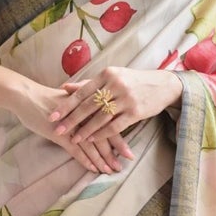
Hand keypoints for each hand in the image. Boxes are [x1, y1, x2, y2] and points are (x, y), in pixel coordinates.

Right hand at [11, 76, 133, 176]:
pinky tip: (93, 168)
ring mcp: (72, 125)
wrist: (26, 95)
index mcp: (88, 104)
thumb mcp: (70, 100)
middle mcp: (84, 114)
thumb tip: (96, 118)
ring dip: (102, 159)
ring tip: (110, 170)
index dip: (120, 139)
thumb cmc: (47, 99)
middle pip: (104, 134)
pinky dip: (86, 160)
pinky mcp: (60, 133)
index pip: (109, 123)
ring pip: (92, 144)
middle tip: (124, 165)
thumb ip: (84, 108)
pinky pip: (76, 149)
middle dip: (115, 152)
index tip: (129, 152)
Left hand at [50, 64, 183, 156]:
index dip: (67, 105)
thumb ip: (88, 84)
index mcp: (107, 74)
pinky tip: (92, 140)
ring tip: (73, 139)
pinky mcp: (135, 112)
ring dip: (86, 130)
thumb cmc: (132, 81)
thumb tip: (65, 88)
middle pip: (89, 105)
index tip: (53, 115)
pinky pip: (115, 126)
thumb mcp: (111, 77)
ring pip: (101, 117)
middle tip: (58, 130)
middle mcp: (116, 85)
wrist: (162, 85)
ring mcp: (126, 99)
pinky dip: (102, 134)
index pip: (82, 92)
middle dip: (72, 119)